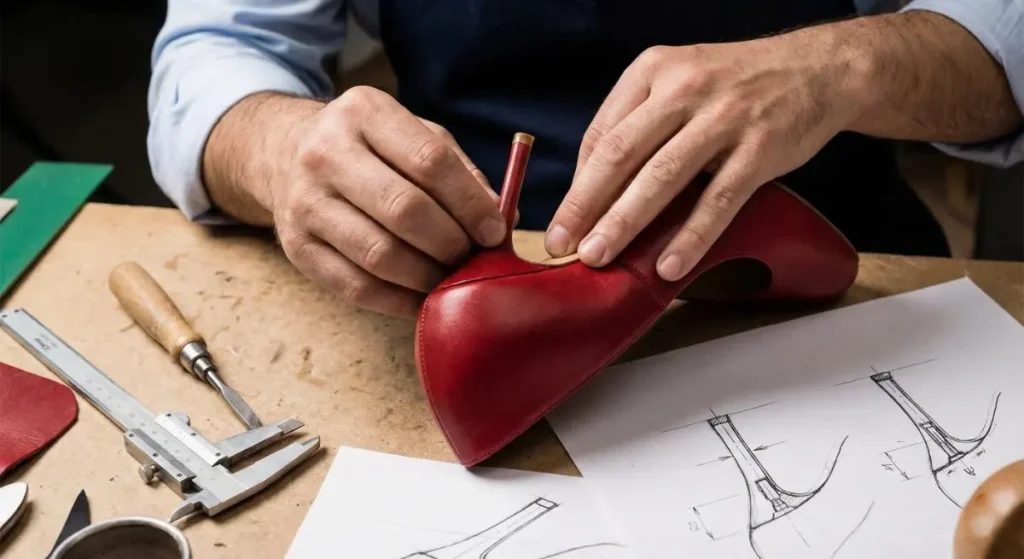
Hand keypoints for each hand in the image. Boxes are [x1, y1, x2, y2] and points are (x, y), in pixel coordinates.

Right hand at [270, 87, 506, 317]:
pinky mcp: (296, 247)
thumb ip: (459, 172)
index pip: (430, 161)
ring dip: (428, 277)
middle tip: (473, 259)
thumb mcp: (412, 135)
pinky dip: (399, 301)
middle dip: (451, 243)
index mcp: (364, 113)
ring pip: (381, 254)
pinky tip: (423, 299)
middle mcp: (326, 153)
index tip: (494, 231)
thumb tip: (502, 217)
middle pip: (405, 209)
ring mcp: (305, 202)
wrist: (284, 152)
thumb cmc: (369, 148)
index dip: (470, 204)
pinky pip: (357, 287)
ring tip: (452, 280)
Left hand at [545, 34, 855, 280]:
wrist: (818, 68)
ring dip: (624, 222)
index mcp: (653, 70)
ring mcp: (724, 117)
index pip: (601, 134)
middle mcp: (684, 88)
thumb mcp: (678, 81)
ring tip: (599, 257)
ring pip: (662, 176)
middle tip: (563, 245)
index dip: (578, 184)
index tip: (563, 222)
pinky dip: (690, 236)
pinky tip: (668, 266)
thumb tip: (592, 186)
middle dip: (585, 205)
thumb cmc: (735, 84)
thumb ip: (637, 122)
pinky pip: (718, 200)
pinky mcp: (760, 148)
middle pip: (620, 154)